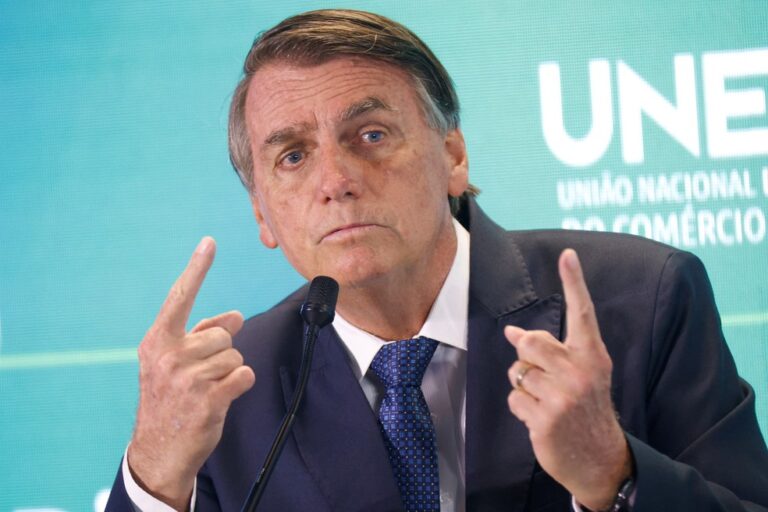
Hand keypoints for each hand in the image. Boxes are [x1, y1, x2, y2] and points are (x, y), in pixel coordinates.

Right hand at [127, 237, 255, 509]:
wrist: (159, 450)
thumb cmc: (170, 400)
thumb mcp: (174, 364)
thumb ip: (202, 336)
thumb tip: (236, 315)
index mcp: (157, 342)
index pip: (180, 298)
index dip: (196, 269)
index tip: (209, 242)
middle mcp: (169, 355)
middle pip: (222, 334)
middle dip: (221, 353)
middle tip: (202, 377)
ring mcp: (187, 378)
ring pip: (234, 355)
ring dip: (229, 372)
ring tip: (207, 390)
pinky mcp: (207, 399)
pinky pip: (244, 374)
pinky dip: (240, 384)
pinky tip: (221, 398)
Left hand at [505, 249, 630, 510]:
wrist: (601, 458)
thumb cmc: (586, 407)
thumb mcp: (582, 375)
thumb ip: (553, 350)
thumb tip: (512, 332)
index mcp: (593, 356)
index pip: (582, 313)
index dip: (573, 282)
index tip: (567, 255)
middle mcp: (580, 372)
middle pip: (529, 342)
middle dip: (526, 356)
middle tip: (542, 375)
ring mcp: (563, 397)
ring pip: (518, 372)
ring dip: (524, 386)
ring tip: (545, 400)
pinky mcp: (545, 419)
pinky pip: (514, 398)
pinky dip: (521, 408)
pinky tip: (540, 418)